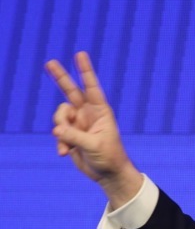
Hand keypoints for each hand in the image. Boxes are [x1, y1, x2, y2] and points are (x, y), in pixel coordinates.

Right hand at [46, 51, 141, 206]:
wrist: (107, 174)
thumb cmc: (109, 157)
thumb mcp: (94, 146)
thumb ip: (75, 136)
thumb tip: (57, 129)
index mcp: (101, 112)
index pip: (92, 87)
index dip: (85, 71)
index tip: (80, 54)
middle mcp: (88, 114)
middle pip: (70, 91)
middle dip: (60, 78)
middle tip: (50, 62)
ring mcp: (78, 123)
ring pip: (59, 116)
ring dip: (60, 129)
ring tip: (67, 145)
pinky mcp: (70, 134)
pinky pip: (58, 132)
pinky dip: (59, 142)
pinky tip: (65, 153)